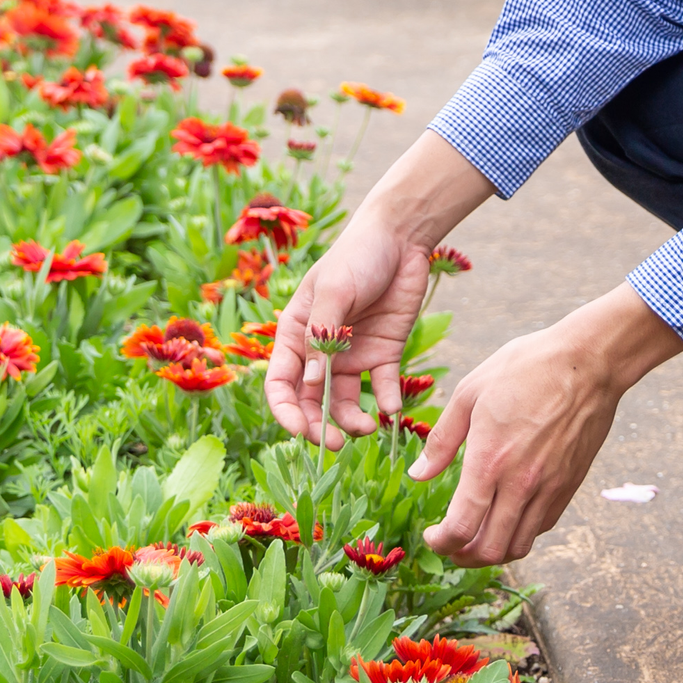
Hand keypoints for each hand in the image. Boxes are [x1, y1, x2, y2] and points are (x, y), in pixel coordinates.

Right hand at [265, 130, 491, 445]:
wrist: (402, 238)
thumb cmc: (356, 256)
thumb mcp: (333, 290)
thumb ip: (323, 336)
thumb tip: (310, 383)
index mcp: (296, 334)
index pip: (280, 384)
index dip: (286, 412)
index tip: (301, 431)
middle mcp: (320, 352)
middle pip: (311, 401)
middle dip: (320, 425)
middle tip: (337, 444)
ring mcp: (352, 356)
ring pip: (346, 402)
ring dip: (353, 420)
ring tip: (370, 428)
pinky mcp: (384, 355)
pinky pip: (382, 388)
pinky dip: (387, 403)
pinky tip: (393, 411)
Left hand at [411, 285, 682, 566]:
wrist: (587, 362)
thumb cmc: (526, 368)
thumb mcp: (469, 392)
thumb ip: (443, 440)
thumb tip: (419, 475)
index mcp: (490, 460)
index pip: (463, 526)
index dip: (441, 542)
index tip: (431, 535)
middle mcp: (522, 483)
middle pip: (490, 549)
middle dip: (462, 556)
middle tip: (448, 544)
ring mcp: (549, 488)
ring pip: (519, 546)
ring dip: (491, 552)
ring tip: (474, 538)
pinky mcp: (568, 486)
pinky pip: (541, 527)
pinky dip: (519, 534)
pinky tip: (506, 517)